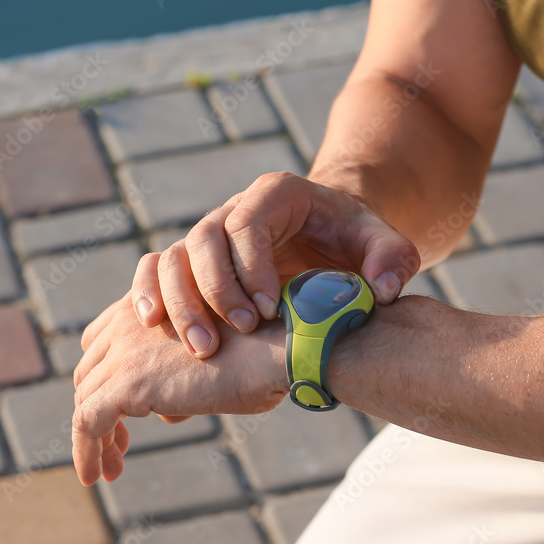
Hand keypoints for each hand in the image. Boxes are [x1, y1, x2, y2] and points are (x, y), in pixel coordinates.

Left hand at [72, 290, 285, 485]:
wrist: (278, 348)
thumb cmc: (264, 354)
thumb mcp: (216, 363)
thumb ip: (184, 380)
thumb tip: (166, 413)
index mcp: (154, 302)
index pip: (104, 340)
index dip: (106, 377)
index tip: (123, 414)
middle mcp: (131, 320)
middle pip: (91, 372)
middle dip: (99, 409)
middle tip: (119, 448)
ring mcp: (126, 351)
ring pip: (86, 399)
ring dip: (94, 438)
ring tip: (110, 469)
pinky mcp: (127, 383)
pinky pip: (88, 422)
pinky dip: (86, 452)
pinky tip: (98, 476)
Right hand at [129, 172, 419, 357]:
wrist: (332, 241)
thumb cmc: (358, 242)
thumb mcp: (387, 244)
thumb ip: (394, 260)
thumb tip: (382, 290)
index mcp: (277, 194)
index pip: (248, 222)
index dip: (251, 265)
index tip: (269, 310)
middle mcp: (235, 210)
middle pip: (203, 239)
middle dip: (216, 290)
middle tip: (239, 333)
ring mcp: (210, 236)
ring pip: (173, 256)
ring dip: (181, 302)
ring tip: (202, 348)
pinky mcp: (194, 263)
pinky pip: (156, 270)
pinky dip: (149, 295)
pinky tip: (153, 328)